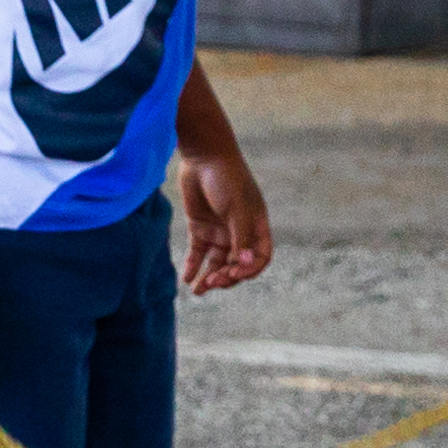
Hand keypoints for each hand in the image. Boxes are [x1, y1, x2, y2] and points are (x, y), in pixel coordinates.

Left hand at [172, 139, 271, 291]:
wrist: (203, 156)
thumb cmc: (226, 179)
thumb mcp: (236, 208)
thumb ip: (240, 237)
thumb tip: (246, 264)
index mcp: (256, 227)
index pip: (260, 257)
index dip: (250, 270)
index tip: (234, 273)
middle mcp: (239, 232)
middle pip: (237, 264)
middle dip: (226, 276)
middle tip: (212, 282)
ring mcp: (219, 231)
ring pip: (217, 263)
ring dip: (209, 278)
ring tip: (198, 290)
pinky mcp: (200, 228)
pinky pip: (198, 253)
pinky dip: (193, 266)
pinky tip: (187, 278)